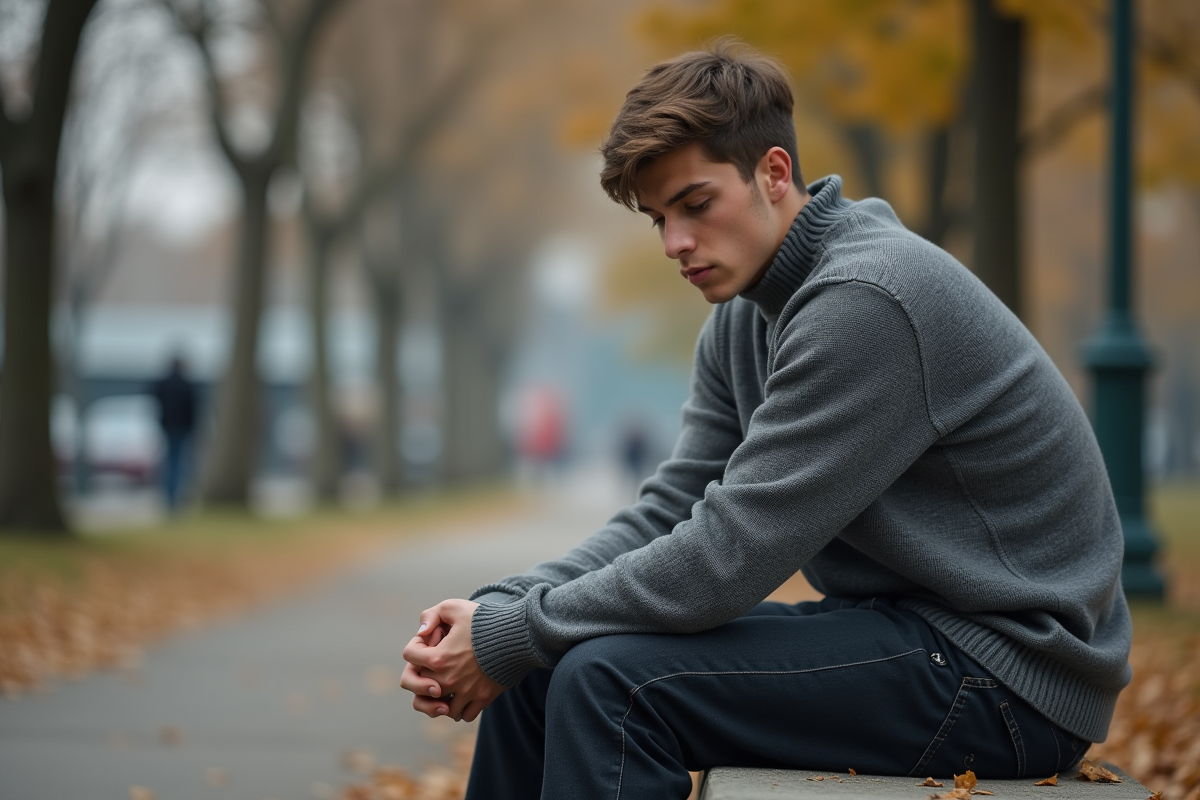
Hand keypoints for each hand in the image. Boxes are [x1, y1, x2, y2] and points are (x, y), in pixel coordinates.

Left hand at [401, 599, 504, 721]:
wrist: (518, 634)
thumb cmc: (485, 620)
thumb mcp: (455, 607)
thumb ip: (431, 615)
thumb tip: (421, 634)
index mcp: (439, 657)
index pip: (409, 656)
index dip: (415, 645)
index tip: (428, 641)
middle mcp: (449, 679)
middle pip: (420, 688)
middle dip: (423, 676)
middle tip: (435, 667)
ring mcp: (466, 692)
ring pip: (442, 708)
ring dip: (442, 699)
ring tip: (448, 687)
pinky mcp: (483, 698)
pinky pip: (465, 715)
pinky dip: (461, 709)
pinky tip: (463, 695)